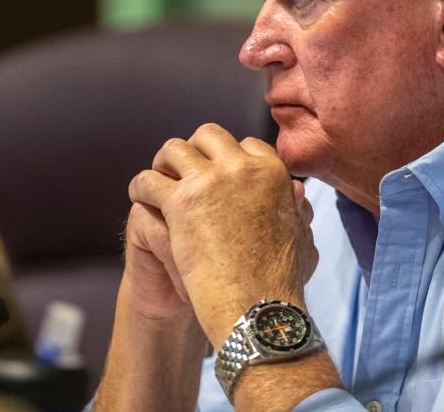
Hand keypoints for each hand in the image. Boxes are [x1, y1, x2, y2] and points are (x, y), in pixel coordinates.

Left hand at [128, 123, 315, 346]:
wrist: (257, 308)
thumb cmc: (282, 283)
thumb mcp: (302, 238)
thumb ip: (299, 210)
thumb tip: (297, 193)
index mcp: (273, 172)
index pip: (246, 144)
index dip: (228, 157)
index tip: (217, 173)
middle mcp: (242, 167)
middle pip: (208, 135)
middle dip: (195, 149)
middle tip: (184, 170)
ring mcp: (210, 182)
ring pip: (174, 148)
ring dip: (165, 162)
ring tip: (159, 180)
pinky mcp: (180, 202)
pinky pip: (148, 179)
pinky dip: (141, 187)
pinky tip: (141, 198)